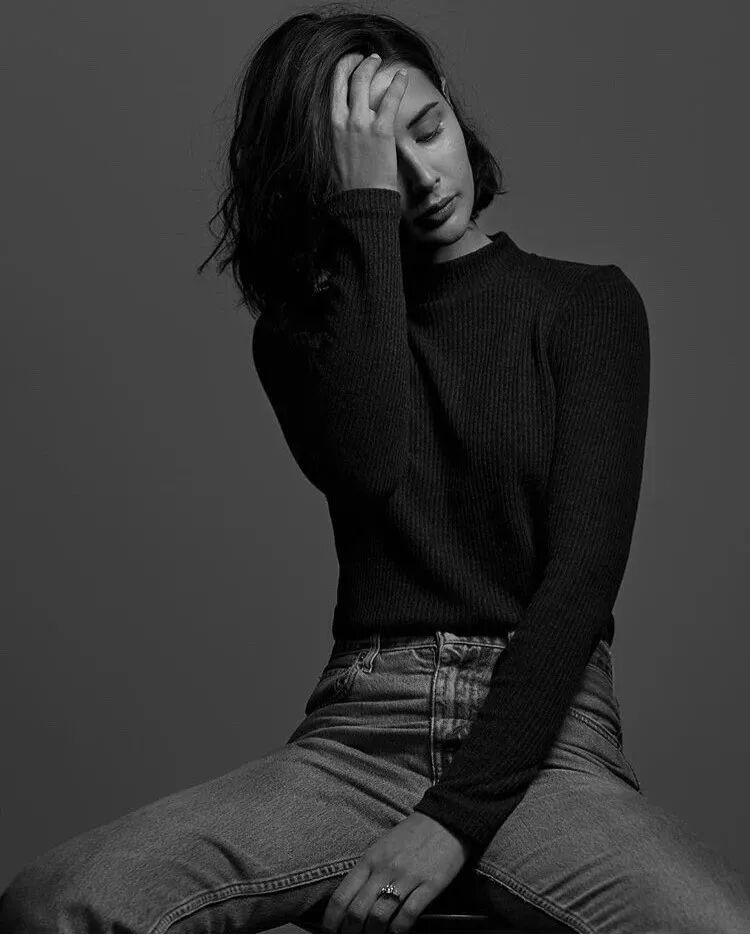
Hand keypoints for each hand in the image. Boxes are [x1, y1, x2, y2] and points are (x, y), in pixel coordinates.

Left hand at [321, 811, 471, 932]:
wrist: (445, 820)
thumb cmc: (411, 835)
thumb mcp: (381, 847)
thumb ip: (366, 872)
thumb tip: (351, 901)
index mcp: (369, 859)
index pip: (341, 896)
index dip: (331, 921)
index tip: (330, 933)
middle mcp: (384, 869)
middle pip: (357, 911)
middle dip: (350, 933)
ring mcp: (406, 877)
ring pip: (379, 917)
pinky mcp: (429, 885)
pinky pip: (408, 915)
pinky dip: (399, 930)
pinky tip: (397, 934)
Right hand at [329, 52, 408, 193]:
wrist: (361, 200)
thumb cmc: (351, 185)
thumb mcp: (336, 156)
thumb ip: (340, 137)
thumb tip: (343, 131)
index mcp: (331, 126)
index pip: (333, 88)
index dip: (342, 70)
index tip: (350, 64)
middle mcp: (344, 120)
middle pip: (347, 78)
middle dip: (357, 63)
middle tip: (367, 59)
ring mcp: (361, 124)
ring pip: (364, 81)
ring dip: (372, 66)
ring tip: (379, 60)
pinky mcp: (381, 131)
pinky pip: (390, 99)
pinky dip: (397, 83)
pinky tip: (403, 75)